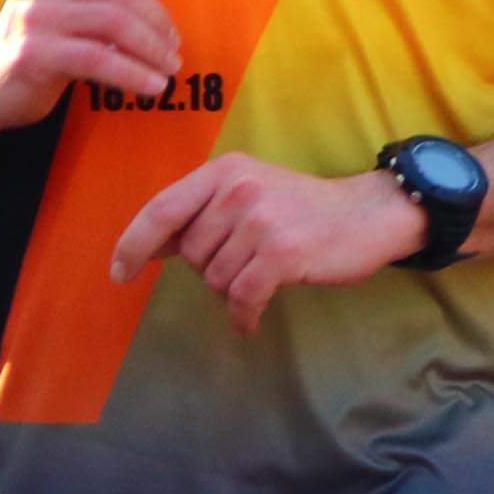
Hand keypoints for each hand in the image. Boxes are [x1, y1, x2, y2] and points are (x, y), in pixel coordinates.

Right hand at [0, 0, 200, 128]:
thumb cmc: (47, 36)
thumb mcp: (82, 1)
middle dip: (160, 21)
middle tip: (176, 48)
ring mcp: (33, 15)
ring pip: (115, 23)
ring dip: (153, 49)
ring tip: (170, 68)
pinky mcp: (32, 53)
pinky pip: (99, 59)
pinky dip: (135, 74)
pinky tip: (154, 86)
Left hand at [108, 158, 426, 331]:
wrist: (372, 213)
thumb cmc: (307, 207)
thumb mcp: (251, 192)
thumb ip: (202, 212)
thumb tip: (148, 247)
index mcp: (225, 172)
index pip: (162, 210)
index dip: (134, 244)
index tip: (120, 272)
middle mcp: (238, 190)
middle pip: (190, 254)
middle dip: (211, 269)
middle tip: (247, 264)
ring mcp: (261, 221)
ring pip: (215, 279)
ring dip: (233, 290)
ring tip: (263, 279)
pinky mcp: (282, 253)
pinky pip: (242, 297)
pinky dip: (243, 315)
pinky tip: (250, 321)